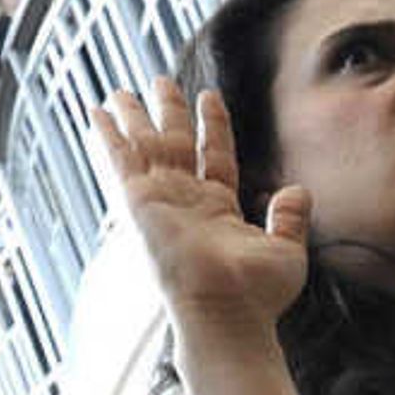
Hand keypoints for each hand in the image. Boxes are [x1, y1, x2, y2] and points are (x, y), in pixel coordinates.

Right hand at [96, 83, 308, 340]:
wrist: (227, 312)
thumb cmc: (257, 296)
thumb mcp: (286, 250)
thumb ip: (290, 218)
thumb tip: (299, 192)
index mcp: (219, 210)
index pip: (215, 156)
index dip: (213, 125)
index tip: (209, 97)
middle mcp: (187, 203)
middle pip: (175, 145)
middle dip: (168, 113)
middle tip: (159, 81)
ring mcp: (162, 201)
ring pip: (145, 146)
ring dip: (134, 117)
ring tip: (121, 90)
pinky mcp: (139, 202)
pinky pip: (120, 160)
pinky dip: (107, 135)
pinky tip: (95, 112)